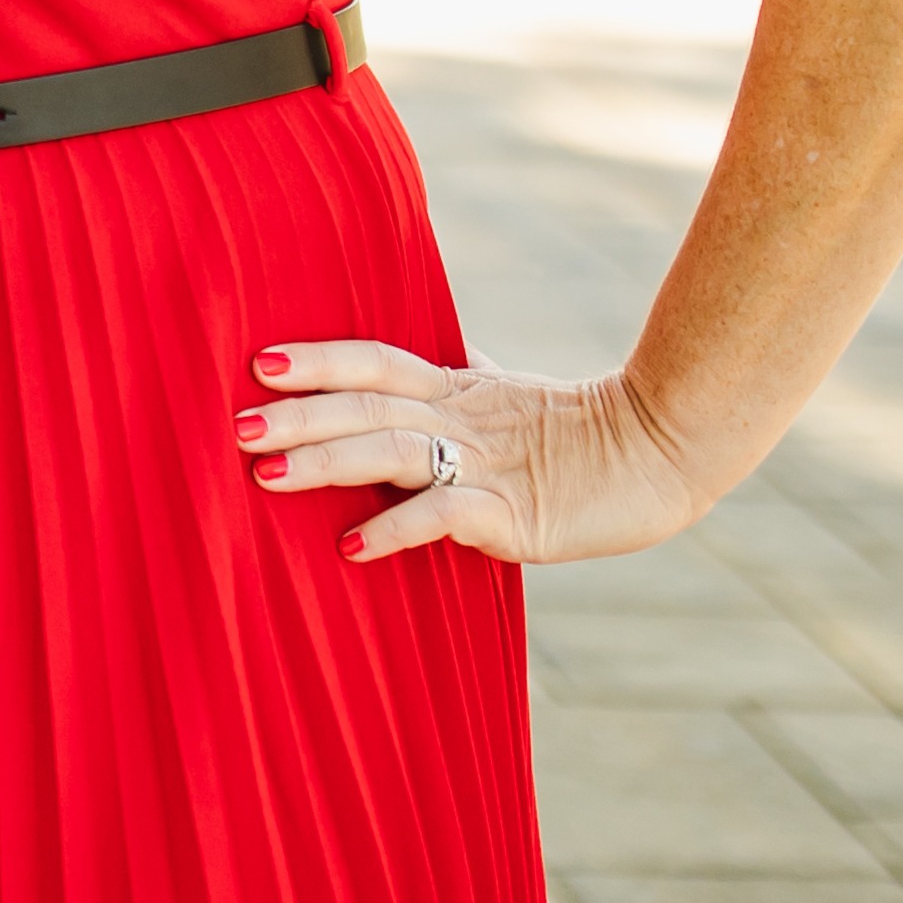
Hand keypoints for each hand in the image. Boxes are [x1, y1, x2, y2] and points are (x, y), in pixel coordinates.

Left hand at [238, 342, 712, 565]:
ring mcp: (485, 462)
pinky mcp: (513, 513)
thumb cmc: (583, 431)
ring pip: (391, 450)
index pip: (374, 361)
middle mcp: (461, 415)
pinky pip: (442, 515)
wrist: (666, 451)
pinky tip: (351, 546)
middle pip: (366, 403)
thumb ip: (465, 383)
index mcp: (458, 386)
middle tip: (237, 423)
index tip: (258, 361)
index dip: (319, 359)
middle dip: (300, 413)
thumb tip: (441, 356)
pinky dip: (394, 528)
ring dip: (325, 462)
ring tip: (265, 475)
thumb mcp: (510, 399)